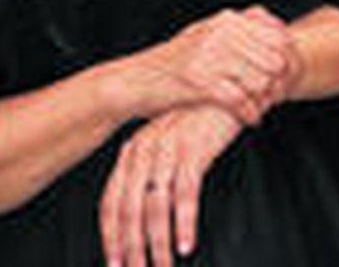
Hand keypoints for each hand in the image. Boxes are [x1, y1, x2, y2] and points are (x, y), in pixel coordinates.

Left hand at [99, 105, 240, 266]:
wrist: (228, 88)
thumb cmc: (200, 118)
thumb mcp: (167, 142)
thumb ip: (151, 169)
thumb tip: (141, 210)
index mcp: (132, 152)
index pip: (110, 202)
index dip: (110, 236)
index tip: (115, 262)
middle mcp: (144, 151)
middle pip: (129, 210)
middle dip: (132, 247)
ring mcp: (168, 150)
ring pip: (155, 207)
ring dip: (158, 243)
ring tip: (163, 265)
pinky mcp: (195, 149)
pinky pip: (185, 194)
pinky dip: (185, 223)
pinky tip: (186, 244)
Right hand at [130, 6, 300, 124]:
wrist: (133, 81)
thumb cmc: (173, 62)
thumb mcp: (205, 34)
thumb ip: (237, 28)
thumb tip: (276, 26)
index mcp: (226, 20)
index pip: (277, 35)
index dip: (288, 58)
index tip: (286, 77)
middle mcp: (221, 33)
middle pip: (274, 59)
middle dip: (280, 82)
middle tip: (277, 97)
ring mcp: (210, 57)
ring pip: (260, 80)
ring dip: (266, 99)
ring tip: (263, 108)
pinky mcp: (200, 83)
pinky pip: (240, 101)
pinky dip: (250, 113)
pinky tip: (251, 120)